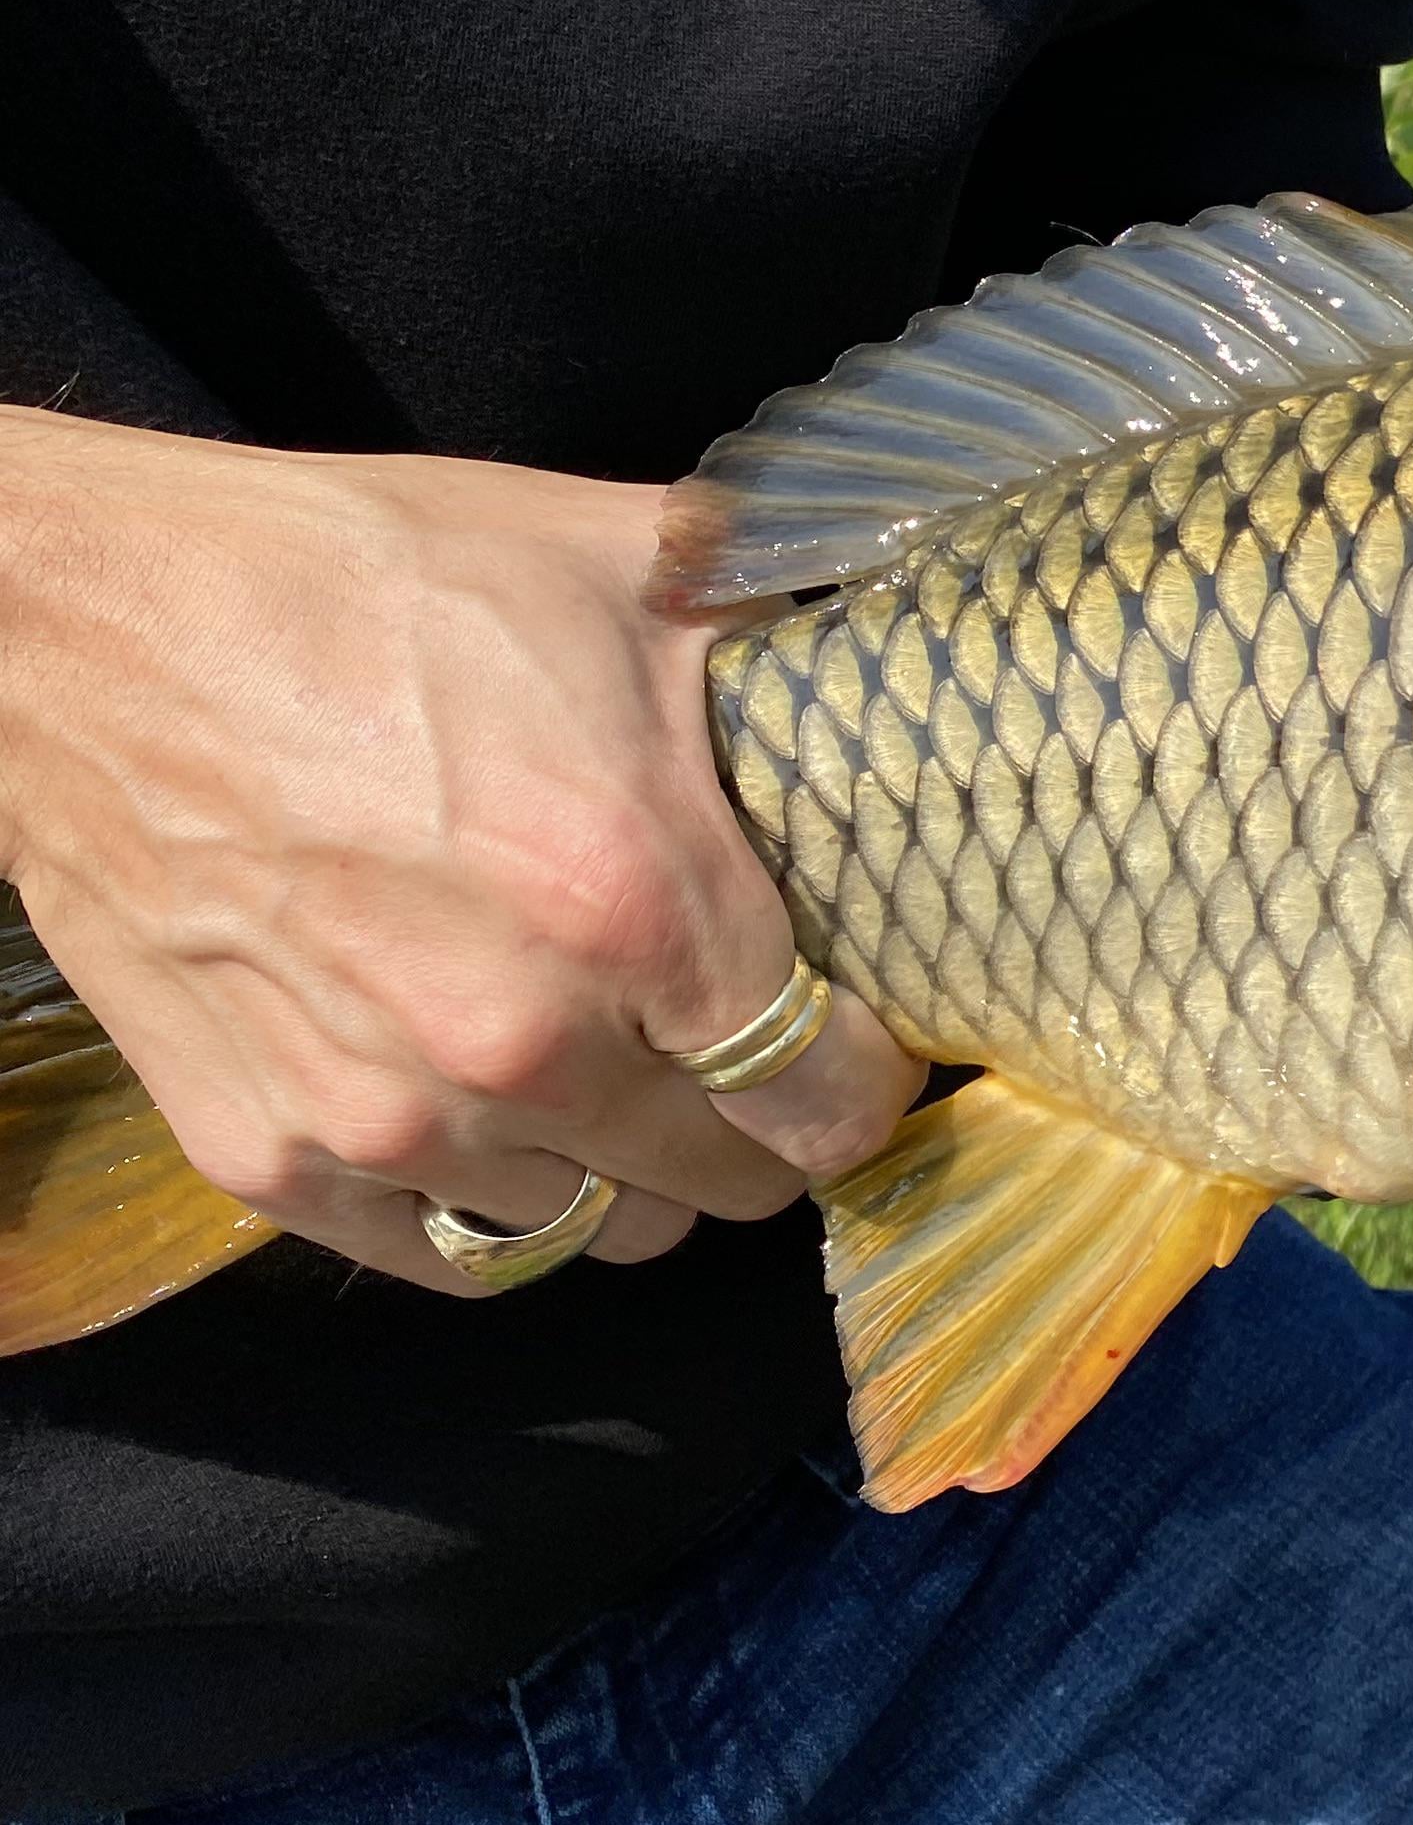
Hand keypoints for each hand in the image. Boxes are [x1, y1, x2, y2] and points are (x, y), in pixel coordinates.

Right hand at [0, 412, 920, 1296]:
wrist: (86, 618)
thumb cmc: (366, 576)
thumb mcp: (625, 567)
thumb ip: (785, 634)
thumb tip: (914, 633)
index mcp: (640, 908)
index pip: (829, 1107)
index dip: (862, 1083)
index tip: (854, 1044)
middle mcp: (521, 1042)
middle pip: (725, 1186)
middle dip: (751, 1125)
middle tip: (731, 1047)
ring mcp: (384, 1116)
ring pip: (591, 1230)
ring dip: (618, 1166)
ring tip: (603, 1062)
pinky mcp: (265, 1153)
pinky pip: (443, 1257)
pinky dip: (483, 1204)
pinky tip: (489, 1109)